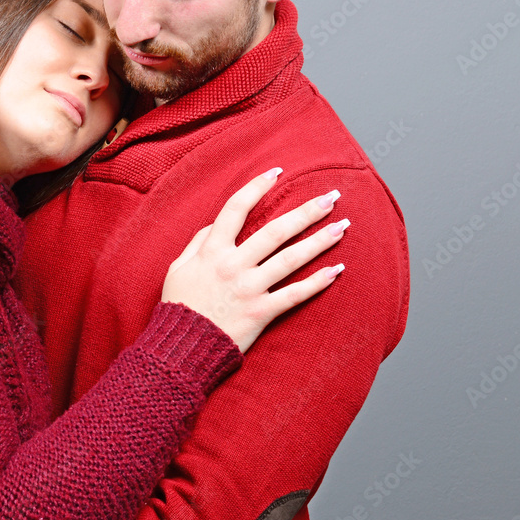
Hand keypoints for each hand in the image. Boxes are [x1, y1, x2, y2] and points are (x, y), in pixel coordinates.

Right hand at [161, 169, 346, 350]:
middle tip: (331, 196)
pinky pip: (294, 294)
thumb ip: (197, 243)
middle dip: (306, 211)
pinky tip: (337, 270)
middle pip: (276, 231)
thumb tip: (216, 225)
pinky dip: (317, 282)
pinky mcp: (261, 312)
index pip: (236, 208)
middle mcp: (234, 265)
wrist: (181, 347)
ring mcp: (250, 289)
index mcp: (212, 251)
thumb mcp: (177, 268)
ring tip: (343, 226)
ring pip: (291, 259)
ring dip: (320, 241)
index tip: (277, 172)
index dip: (257, 187)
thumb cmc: (178, 306)